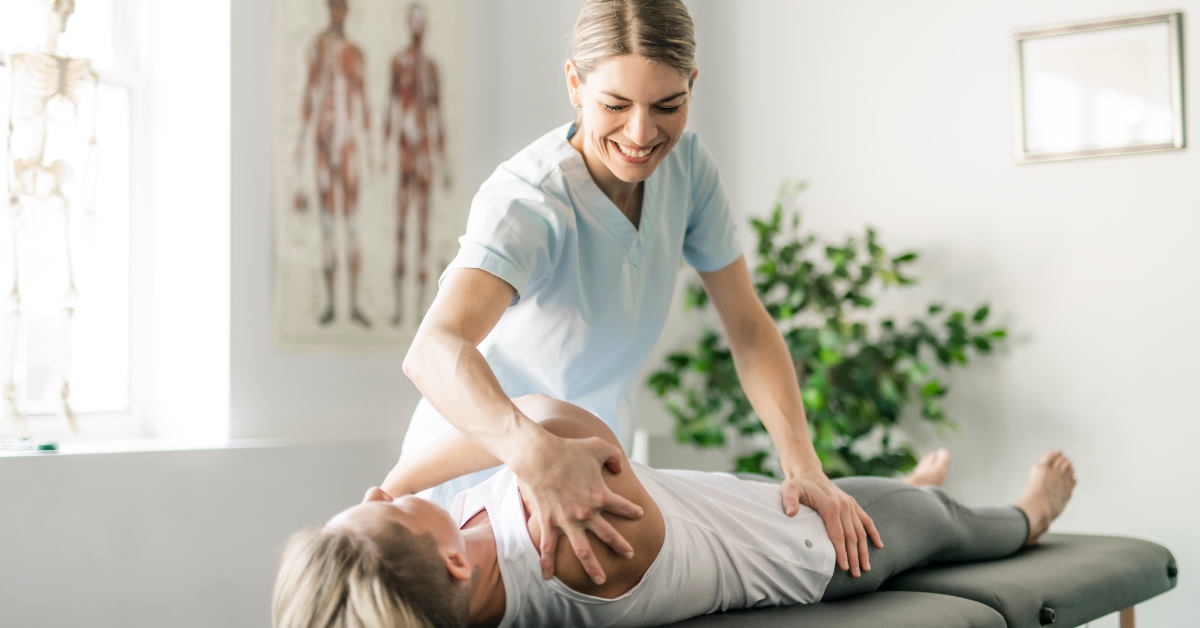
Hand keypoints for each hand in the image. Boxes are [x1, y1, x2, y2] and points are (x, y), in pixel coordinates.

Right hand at [515, 434, 644, 584]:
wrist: (539, 456)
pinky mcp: (549, 522)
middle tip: (630, 554)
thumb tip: (619, 467)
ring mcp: (567, 520)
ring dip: (593, 567)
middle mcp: (587, 513)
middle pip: (608, 535)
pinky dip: (547, 563)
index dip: (632, 511)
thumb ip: (614, 456)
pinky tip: (548, 577)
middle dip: (621, 546)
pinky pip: (549, 547)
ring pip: (583, 551)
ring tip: (601, 580)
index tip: (639, 514)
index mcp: (601, 495)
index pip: (623, 506)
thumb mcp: (598, 446)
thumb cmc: (569, 449)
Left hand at [780, 472, 882, 577]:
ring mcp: (850, 505)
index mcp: (830, 505)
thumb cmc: (797, 485)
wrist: (808, 473)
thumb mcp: (789, 490)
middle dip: (854, 557)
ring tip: (866, 568)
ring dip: (864, 550)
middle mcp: (844, 506)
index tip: (845, 567)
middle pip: (851, 536)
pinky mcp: (852, 504)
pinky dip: (873, 533)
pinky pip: (866, 520)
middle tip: (856, 574)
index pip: (838, 534)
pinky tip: (879, 545)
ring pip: (860, 531)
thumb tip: (791, 513)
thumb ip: (789, 501)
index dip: (841, 552)